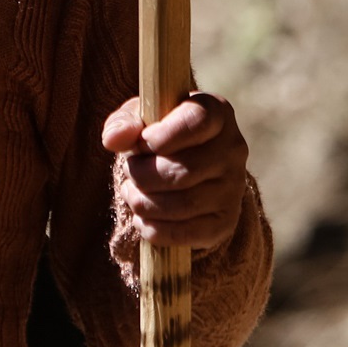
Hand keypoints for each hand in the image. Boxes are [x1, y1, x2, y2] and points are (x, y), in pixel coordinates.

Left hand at [102, 93, 250, 250]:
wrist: (184, 165)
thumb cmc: (158, 133)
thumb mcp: (140, 117)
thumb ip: (125, 122)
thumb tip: (113, 140)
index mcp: (216, 113)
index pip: (197, 121)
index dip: (163, 135)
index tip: (143, 141)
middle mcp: (233, 149)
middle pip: (184, 170)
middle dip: (143, 174)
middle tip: (131, 171)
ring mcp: (233, 188)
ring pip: (184, 204)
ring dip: (144, 202)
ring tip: (132, 192)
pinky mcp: (225, 221)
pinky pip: (187, 233)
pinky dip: (154, 229)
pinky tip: (142, 218)